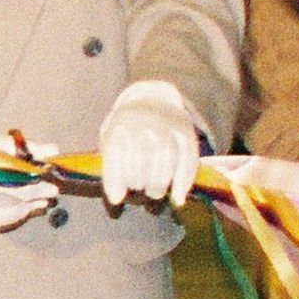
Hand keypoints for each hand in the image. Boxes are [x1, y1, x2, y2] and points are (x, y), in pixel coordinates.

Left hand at [94, 79, 208, 212]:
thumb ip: (110, 166)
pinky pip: (188, 162)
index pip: (116, 155)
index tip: (116, 199)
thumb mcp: (110, 137)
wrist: (155, 99)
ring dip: (158, 186)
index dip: (115, 181)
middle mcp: (146, 124)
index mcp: (121, 122)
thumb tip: (116, 199)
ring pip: (165, 165)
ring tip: (153, 192)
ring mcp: (169, 128)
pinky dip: (183, 184)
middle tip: (138, 187)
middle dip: (138, 183)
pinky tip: (177, 199)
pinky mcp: (188, 134)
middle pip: (141, 163)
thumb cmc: (127, 129)